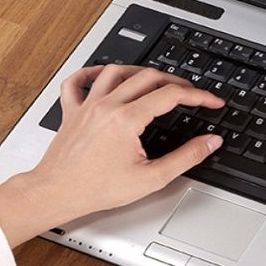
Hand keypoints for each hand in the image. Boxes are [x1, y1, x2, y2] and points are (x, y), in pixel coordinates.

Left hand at [0, 65, 224, 247]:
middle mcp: (107, 106)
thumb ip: (186, 157)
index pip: (172, 95)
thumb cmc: (95, 189)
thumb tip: (209, 142)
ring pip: (116, 71)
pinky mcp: (72, 111)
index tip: (211, 101)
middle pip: (148, 76)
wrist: (55, 194)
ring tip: (156, 78)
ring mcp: (87, 105)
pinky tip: (103, 74)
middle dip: (176, 81)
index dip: (198, 95)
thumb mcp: (151, 179)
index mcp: (127, 120)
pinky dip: (90, 72)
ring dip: (140, 71)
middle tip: (190, 92)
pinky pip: (77, 82)